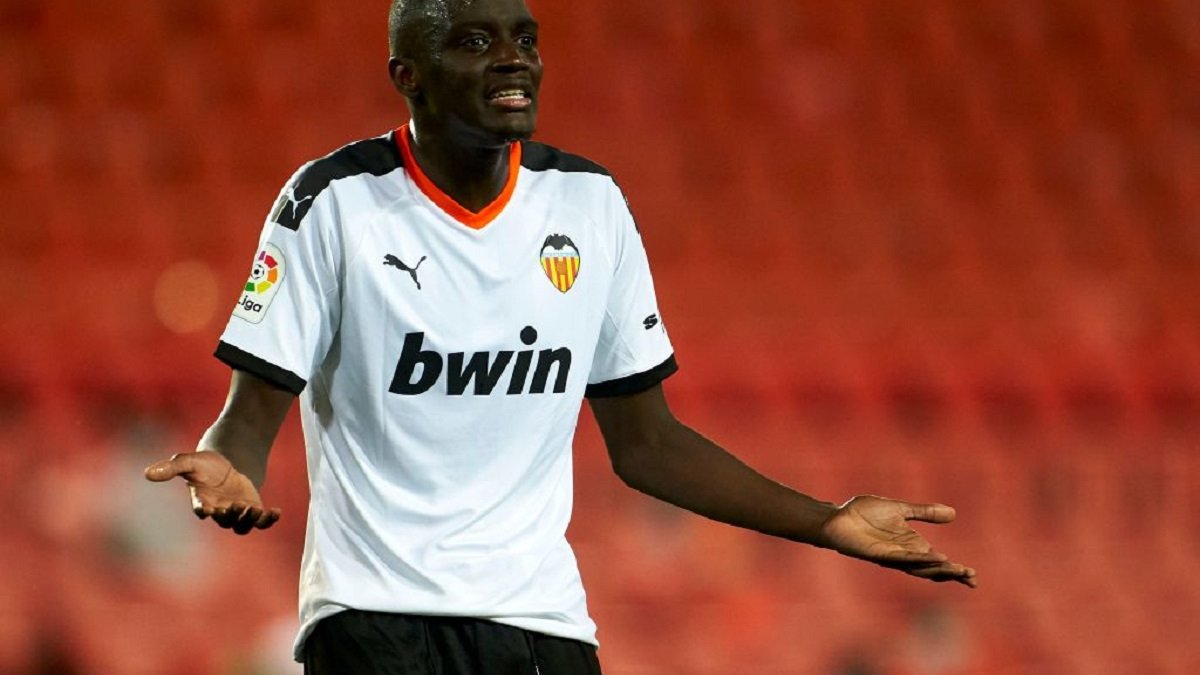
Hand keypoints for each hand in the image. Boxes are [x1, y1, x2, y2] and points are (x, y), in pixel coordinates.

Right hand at [144, 451, 280, 534]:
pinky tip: (276, 512)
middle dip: (230, 516)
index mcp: (202, 502)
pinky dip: (268, 520)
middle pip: (224, 520)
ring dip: (248, 520)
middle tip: (236, 506)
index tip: (207, 508)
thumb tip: (147, 473)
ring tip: (254, 509)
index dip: (204, 510)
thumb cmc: (204, 465)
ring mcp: (236, 513)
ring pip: (242, 525)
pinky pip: (260, 521)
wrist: (226, 464)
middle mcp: (219, 511)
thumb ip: (171, 468)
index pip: (201, 510)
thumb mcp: (188, 461)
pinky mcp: (251, 510)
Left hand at [820, 495, 976, 587]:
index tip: (973, 577)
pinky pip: (902, 557)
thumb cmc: (864, 514)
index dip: (955, 571)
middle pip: (932, 569)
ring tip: (958, 570)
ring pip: (920, 567)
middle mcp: (904, 554)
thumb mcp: (900, 509)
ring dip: (939, 569)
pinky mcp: (879, 554)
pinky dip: (918, 558)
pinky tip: (933, 557)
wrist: (838, 517)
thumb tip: (953, 514)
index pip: (938, 562)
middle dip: (952, 574)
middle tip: (971, 578)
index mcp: (911, 545)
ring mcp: (892, 556)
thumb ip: (924, 512)